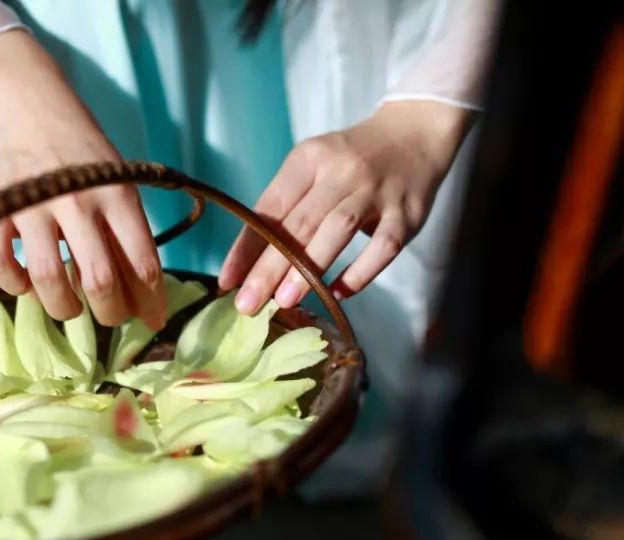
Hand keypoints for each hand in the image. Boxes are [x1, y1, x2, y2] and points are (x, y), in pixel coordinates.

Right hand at [0, 30, 164, 329]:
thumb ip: (125, 232)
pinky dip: (13, 285)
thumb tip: (142, 295)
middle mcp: (78, 201)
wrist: (24, 99)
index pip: (143, 263)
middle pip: (100, 281)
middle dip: (109, 314)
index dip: (151, 303)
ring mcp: (32, 205)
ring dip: (63, 307)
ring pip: (49, 281)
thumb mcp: (115, 179)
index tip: (152, 321)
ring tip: (68, 305)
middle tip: (108, 315)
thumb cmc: (79, 147)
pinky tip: (25, 283)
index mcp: (117, 194)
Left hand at [219, 100, 474, 312]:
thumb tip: (250, 262)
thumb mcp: (313, 166)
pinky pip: (383, 246)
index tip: (227, 280)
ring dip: (309, 269)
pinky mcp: (408, 212)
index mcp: (309, 159)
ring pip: (337, 231)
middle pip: (299, 223)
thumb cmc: (351, 159)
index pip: (270, 207)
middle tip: (248, 304)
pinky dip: (360, 272)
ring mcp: (376, 191)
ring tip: (283, 301)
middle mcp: (341, 171)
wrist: (415, 131)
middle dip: (269, 268)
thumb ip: (287, 206)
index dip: (246, 246)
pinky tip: (338, 293)